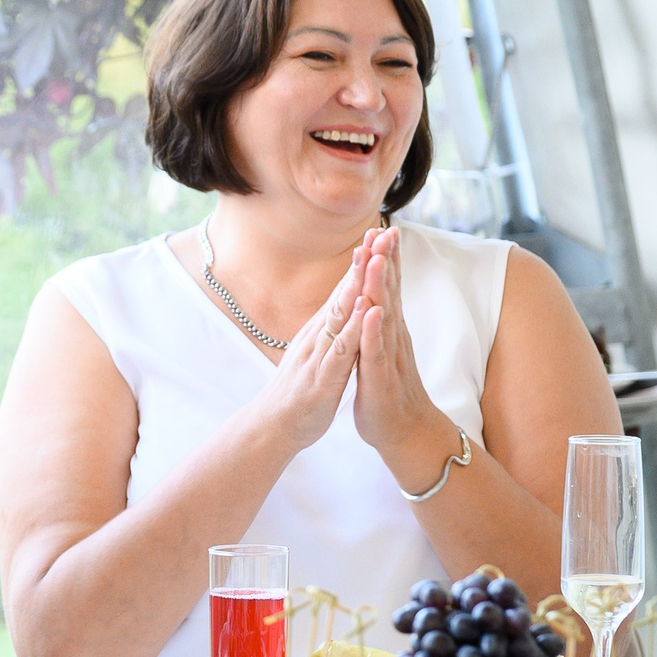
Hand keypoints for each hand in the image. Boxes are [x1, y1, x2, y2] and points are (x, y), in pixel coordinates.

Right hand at [239, 238, 370, 455]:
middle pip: (344, 292)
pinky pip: (341, 350)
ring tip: (374, 258)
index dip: (362, 262)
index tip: (380, 234)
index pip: (345, 290)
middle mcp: (319, 335)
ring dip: (358, 285)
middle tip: (381, 231)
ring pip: (341, 314)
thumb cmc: (300, 389)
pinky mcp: (323, 377)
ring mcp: (320, 354)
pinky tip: (365, 310)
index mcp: (322, 330)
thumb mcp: (317, 352)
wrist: (275, 425)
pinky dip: (354, 328)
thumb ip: (328, 328)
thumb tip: (341, 304)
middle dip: (364, 262)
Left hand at [351, 227, 459, 474]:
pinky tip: (374, 312)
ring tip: (380, 258)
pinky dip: (374, 331)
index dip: (385, 258)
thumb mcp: (382, 349)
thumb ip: (381, 322)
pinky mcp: (380, 379)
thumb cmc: (389, 390)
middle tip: (386, 228)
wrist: (405, 432)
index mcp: (389, 330)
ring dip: (383, 287)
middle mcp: (393, 338)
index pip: (388, 288)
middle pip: (391, 293)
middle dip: (388, 261)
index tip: (381, 227)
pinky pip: (377, 351)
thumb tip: (380, 295)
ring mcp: (389, 357)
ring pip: (384, 316)